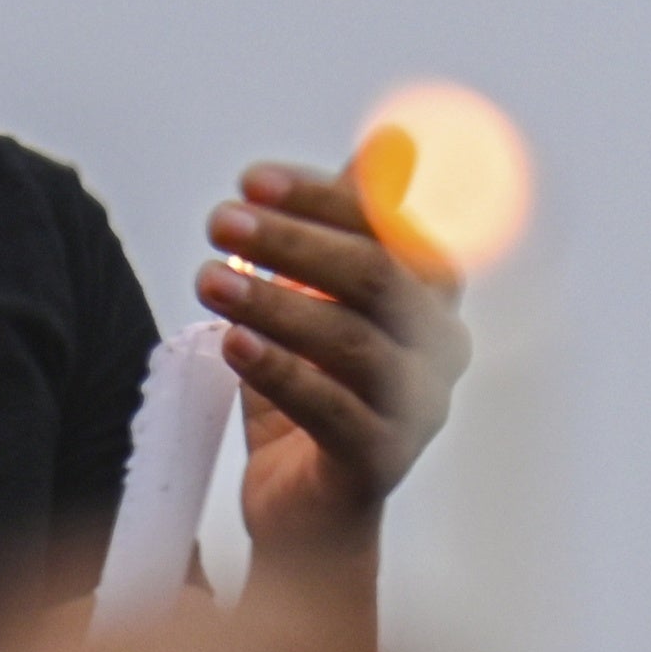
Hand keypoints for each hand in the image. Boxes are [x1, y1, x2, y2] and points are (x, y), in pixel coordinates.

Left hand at [200, 163, 470, 557]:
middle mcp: (443, 348)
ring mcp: (418, 409)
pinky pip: (333, 410)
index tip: (250, 180)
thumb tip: (391, 141)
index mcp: (434, 297)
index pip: (392, 226)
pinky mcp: (380, 462)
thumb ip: (354, 223)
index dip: (324, 198)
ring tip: (207, 280)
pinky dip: (280, 371)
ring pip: (354, 341)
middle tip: (218, 221)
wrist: (308, 510)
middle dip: (294, 241)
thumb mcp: (325, 297)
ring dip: (274, 303)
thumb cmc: (315, 388)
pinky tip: (232, 344)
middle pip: (379, 277)